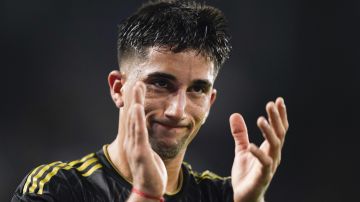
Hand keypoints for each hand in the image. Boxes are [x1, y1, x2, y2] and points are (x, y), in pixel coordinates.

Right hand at [124, 82, 166, 197]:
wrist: (148, 190)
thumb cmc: (150, 172)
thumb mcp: (149, 153)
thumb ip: (147, 142)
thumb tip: (149, 135)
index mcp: (136, 140)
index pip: (135, 117)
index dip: (135, 102)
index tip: (138, 88)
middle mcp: (133, 140)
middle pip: (132, 115)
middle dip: (134, 98)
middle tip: (136, 80)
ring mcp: (135, 146)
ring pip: (134, 120)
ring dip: (135, 102)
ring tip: (136, 87)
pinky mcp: (140, 152)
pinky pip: (139, 133)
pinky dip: (137, 119)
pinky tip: (137, 107)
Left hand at [230, 97, 288, 201]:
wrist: (244, 195)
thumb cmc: (246, 173)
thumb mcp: (241, 149)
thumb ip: (240, 134)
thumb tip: (235, 115)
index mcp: (270, 148)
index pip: (279, 128)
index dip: (280, 115)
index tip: (278, 100)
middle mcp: (273, 155)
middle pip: (279, 133)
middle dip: (276, 118)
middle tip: (271, 104)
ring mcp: (270, 166)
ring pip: (275, 146)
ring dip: (269, 132)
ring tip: (261, 119)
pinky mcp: (263, 176)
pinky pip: (264, 163)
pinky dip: (259, 153)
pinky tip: (251, 145)